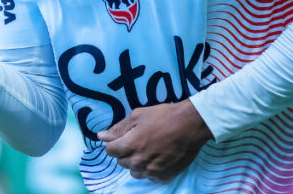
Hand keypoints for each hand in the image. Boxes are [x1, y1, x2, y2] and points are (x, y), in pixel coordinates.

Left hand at [98, 100, 212, 181]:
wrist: (190, 125)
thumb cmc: (163, 116)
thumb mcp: (137, 115)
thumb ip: (118, 128)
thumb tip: (101, 136)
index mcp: (129, 145)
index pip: (110, 151)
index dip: (114, 143)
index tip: (122, 138)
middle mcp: (138, 161)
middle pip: (121, 161)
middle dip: (124, 152)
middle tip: (136, 141)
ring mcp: (151, 170)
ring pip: (134, 171)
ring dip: (135, 162)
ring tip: (146, 150)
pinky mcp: (163, 175)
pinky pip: (148, 176)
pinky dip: (148, 168)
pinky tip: (156, 157)